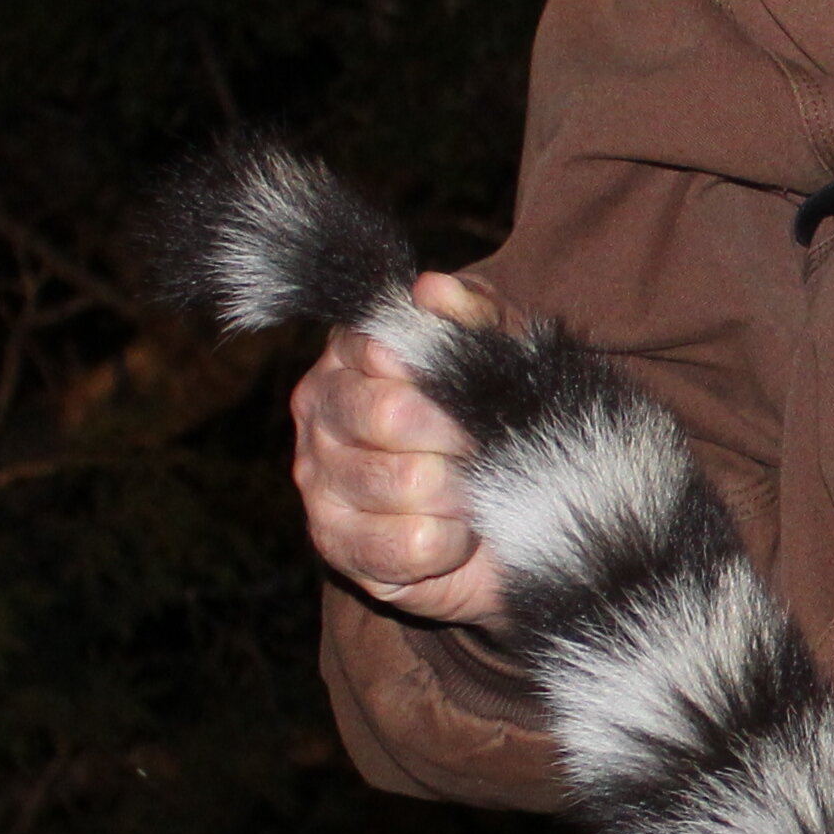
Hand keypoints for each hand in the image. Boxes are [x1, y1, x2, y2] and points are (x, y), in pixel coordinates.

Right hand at [288, 269, 516, 629]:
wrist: (515, 515)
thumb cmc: (496, 420)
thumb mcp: (503, 356)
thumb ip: (473, 317)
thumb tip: (431, 289)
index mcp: (352, 352)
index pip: (385, 347)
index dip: (445, 374)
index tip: (479, 390)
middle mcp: (321, 408)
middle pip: (390, 415)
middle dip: (457, 437)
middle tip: (482, 448)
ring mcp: (318, 478)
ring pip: (404, 483)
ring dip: (460, 494)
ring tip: (472, 491)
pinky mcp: (334, 544)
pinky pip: (403, 544)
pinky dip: (448, 543)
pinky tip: (456, 534)